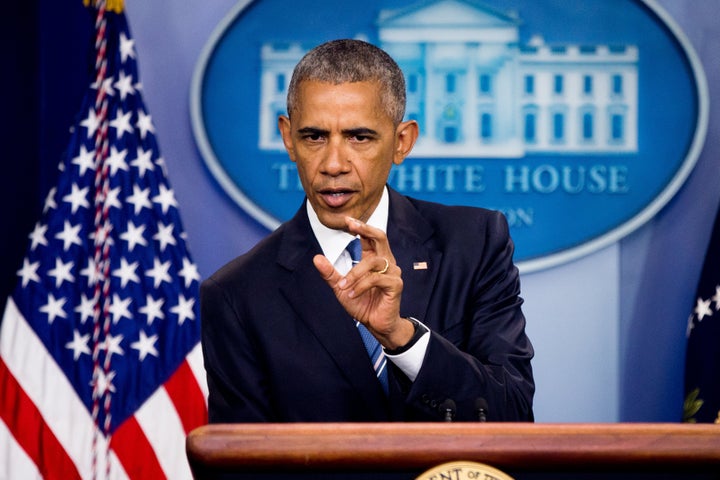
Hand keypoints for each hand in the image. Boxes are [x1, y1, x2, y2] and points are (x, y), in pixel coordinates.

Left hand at [313, 216, 414, 348]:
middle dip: (365, 228)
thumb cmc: (362, 304)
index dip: (360, 226)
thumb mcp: (341, 288)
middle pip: (380, 237)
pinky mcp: (395, 285)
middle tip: (350, 224)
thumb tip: (316, 258)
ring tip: (343, 287)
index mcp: (374, 259)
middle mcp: (386, 262)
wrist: (376, 325)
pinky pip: (376, 279)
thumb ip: (330, 273)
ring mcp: (393, 273)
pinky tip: (352, 294)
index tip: (346, 219)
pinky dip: (361, 286)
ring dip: (354, 274)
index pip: (370, 236)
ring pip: (372, 262)